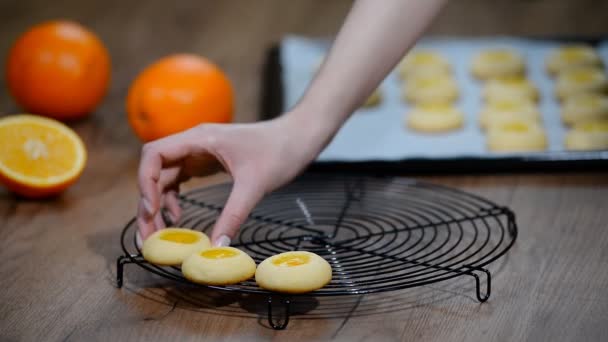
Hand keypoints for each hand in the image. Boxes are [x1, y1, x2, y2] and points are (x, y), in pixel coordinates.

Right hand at [136, 115, 321, 245]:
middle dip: (147, 201)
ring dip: (158, 203)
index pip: (154, 155)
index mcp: (199, 138)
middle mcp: (194, 143)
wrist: (299, 137)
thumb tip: (216, 247)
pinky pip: (180, 180)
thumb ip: (234, 215)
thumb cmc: (280, 151)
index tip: (153, 212)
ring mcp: (199, 152)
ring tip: (160, 234)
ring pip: (165, 177)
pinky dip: (173, 198)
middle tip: (149, 235)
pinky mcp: (207, 162)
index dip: (146, 183)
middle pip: (155, 169)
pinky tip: (179, 217)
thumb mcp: (255, 186)